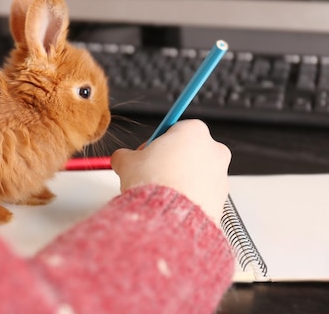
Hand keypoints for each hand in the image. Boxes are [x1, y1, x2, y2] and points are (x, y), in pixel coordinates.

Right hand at [110, 119, 230, 223]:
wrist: (168, 215)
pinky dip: (188, 196)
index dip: (156, 142)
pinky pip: (201, 193)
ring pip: (197, 172)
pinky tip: (171, 202)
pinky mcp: (221, 198)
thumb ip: (125, 155)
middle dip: (171, 160)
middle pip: (189, 149)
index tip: (146, 153)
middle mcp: (213, 149)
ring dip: (180, 178)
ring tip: (160, 190)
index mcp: (194, 131)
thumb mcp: (127, 161)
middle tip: (151, 171)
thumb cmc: (155, 184)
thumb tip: (121, 159)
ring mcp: (221, 175)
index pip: (173, 128)